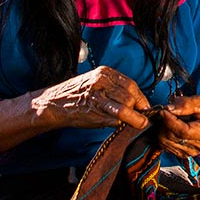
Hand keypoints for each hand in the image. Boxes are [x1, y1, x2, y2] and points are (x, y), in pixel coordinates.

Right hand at [30, 65, 152, 132]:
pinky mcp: (93, 110)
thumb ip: (114, 89)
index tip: (145, 107)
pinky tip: (123, 126)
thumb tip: (136, 102)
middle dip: (138, 108)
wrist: (55, 104)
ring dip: (134, 118)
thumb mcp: (96, 83)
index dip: (140, 97)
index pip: (131, 84)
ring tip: (139, 123)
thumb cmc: (77, 95)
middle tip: (142, 117)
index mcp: (104, 73)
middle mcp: (101, 82)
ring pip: (125, 107)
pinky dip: (122, 123)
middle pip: (130, 95)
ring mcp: (97, 96)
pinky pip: (114, 118)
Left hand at [155, 95, 199, 160]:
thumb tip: (170, 108)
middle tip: (167, 110)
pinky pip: (165, 145)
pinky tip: (171, 126)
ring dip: (163, 128)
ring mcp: (190, 152)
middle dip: (164, 122)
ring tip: (171, 118)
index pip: (183, 131)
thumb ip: (187, 103)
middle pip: (172, 137)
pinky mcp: (182, 154)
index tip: (163, 110)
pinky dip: (163, 134)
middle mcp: (199, 145)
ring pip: (165, 142)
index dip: (170, 121)